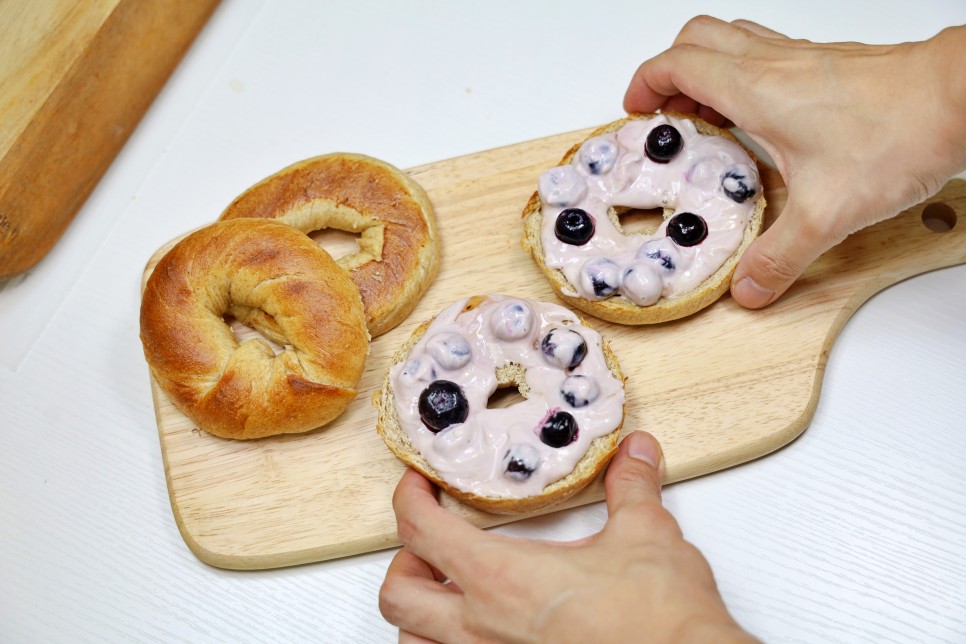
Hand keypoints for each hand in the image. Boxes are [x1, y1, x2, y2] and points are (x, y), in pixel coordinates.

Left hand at [379, 431, 756, 642]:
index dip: (409, 498)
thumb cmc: (659, 622)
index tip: (419, 485)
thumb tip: (633, 455)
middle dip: (404, 562)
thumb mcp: (645, 536)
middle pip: (398, 593)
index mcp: (502, 578)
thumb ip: (631, 488)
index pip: (421, 529)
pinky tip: (481, 634)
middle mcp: (484, 627)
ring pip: (414, 642)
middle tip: (427, 545)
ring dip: (418, 615)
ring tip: (444, 595)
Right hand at [624, 17, 965, 307]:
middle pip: (697, 38)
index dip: (645, 83)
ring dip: (706, 67)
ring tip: (704, 111)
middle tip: (664, 108)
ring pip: (733, 38)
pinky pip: (767, 52)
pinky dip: (744, 74)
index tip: (636, 111)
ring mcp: (802, 57)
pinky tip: (761, 116)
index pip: (677, 64)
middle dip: (669, 70)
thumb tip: (750, 286)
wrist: (960, 97)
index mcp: (755, 89)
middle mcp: (773, 63)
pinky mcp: (828, 63)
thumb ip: (779, 255)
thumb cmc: (897, 133)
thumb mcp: (826, 213)